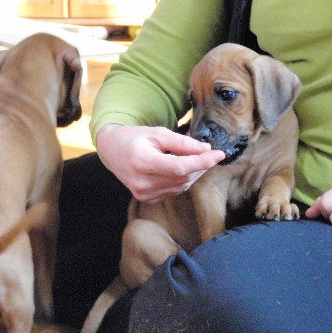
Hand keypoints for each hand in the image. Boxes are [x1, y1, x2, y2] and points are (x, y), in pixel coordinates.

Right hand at [96, 124, 224, 202]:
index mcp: (142, 162)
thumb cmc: (135, 138)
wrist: (112, 151)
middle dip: (200, 165)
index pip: (179, 167)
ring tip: (192, 158)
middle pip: (183, 177)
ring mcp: (143, 194)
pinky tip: (179, 169)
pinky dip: (182, 180)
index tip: (220, 154)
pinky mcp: (146, 199)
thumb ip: (182, 142)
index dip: (202, 162)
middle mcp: (141, 182)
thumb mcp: (158, 133)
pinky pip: (174, 191)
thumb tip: (206, 149)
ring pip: (181, 186)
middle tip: (209, 152)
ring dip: (192, 173)